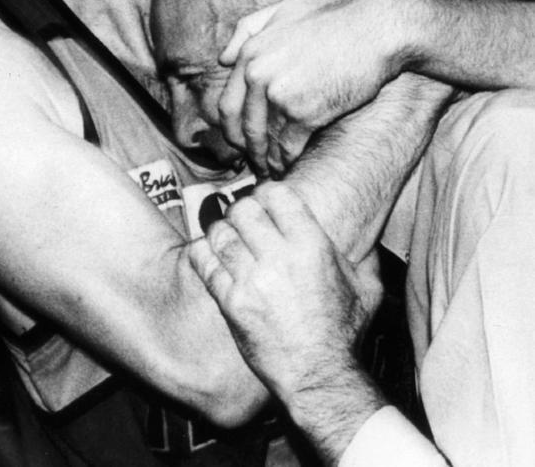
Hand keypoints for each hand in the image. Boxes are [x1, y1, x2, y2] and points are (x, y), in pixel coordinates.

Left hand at [188, 183, 382, 404]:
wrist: (320, 376)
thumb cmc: (345, 334)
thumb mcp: (368, 289)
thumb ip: (365, 256)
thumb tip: (367, 236)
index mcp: (311, 245)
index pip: (277, 195)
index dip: (267, 192)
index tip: (265, 200)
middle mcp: (280, 257)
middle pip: (244, 209)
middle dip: (242, 210)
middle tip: (243, 220)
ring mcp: (252, 279)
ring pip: (221, 233)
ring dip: (220, 231)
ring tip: (225, 236)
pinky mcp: (232, 302)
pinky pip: (205, 263)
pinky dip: (201, 253)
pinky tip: (206, 253)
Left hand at [218, 0, 408, 175]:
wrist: (377, 29)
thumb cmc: (336, 17)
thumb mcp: (285, 9)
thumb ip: (248, 29)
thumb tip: (223, 58)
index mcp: (251, 51)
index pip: (228, 104)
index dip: (233, 129)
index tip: (241, 141)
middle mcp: (258, 73)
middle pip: (244, 127)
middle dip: (249, 150)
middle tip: (256, 163)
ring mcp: (280, 94)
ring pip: (265, 140)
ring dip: (269, 160)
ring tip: (274, 170)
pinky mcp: (305, 113)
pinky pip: (288, 147)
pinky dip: (288, 161)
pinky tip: (292, 166)